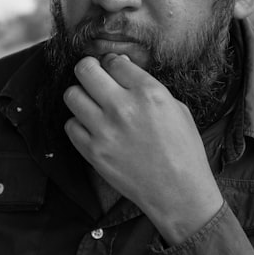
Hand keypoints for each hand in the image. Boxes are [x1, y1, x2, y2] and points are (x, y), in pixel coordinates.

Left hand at [64, 53, 223, 244]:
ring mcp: (105, 130)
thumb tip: (122, 68)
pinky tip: (92, 127)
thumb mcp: (176, 108)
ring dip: (80, 95)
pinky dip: (79, 124)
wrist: (179, 192)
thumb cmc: (183, 150)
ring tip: (91, 103)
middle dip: (88, 69)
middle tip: (93, 77)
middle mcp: (123, 107)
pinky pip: (70, 125)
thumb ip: (148, 85)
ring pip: (71, 95)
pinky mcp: (93, 152)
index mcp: (148, 92)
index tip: (113, 70)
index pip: (113, 61)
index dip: (112, 63)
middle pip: (85, 70)